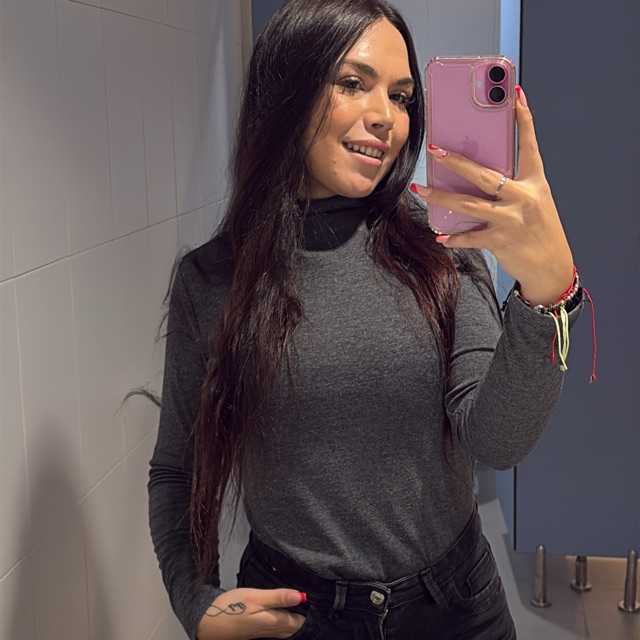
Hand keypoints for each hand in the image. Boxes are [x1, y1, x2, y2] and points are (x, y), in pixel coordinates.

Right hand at [196, 587, 305, 639]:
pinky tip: (280, 611)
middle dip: (302, 617)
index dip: (307, 612)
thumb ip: (278, 597)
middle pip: (293, 628)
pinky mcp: (255, 633)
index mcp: (273, 622)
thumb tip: (301, 596)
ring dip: (292, 619)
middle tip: (309, 602)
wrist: (206, 622)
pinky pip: (275, 630)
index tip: (314, 599)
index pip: (299, 622)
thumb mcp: (255, 597)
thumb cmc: (229, 608)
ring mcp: (263, 634)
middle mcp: (270, 631)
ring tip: (298, 605)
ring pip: (285, 630)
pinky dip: (281, 621)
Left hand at [412, 85, 574, 305]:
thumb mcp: (534, 201)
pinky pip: (470, 236)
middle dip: (457, 161)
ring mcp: (512, 220)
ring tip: (420, 189)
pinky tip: (440, 235)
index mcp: (535, 182)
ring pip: (469, 204)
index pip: (529, 145)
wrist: (552, 267)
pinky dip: (454, 237)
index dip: (524, 119)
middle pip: (485, 174)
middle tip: (435, 149)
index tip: (514, 93)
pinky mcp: (501, 241)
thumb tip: (474, 175)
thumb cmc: (538, 230)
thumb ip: (510, 186)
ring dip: (441, 196)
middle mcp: (524, 197)